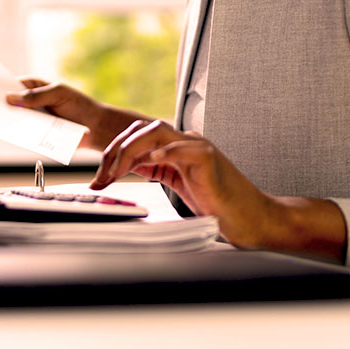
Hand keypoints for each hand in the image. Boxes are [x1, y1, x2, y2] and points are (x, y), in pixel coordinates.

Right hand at [4, 78, 147, 150]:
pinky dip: (14, 134)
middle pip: (9, 104)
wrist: (94, 128)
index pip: (12, 85)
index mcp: (34, 88)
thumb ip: (36, 96)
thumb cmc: (78, 105)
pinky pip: (22, 135)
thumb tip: (10, 97)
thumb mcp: (58, 94)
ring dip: (4, 120)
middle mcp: (30, 104)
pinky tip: (7, 133)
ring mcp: (32, 121)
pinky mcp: (36, 136)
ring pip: (13, 120)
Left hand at [91, 119, 345, 259]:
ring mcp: (198, 147)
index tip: (98, 177)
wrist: (250, 218)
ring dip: (130, 150)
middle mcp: (184, 142)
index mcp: (175, 148)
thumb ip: (154, 170)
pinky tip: (153, 159)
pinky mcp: (209, 159)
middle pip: (141, 130)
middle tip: (101, 177)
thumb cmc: (217, 205)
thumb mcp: (176, 185)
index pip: (136, 138)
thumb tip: (122, 168)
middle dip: (115, 151)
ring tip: (116, 171)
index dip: (113, 154)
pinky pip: (184, 148)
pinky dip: (166, 151)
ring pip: (156, 132)